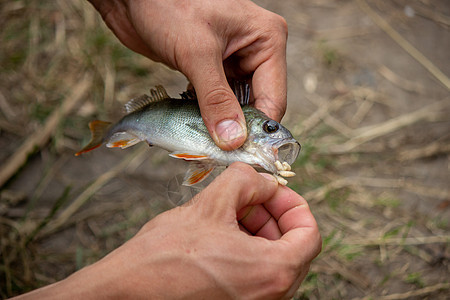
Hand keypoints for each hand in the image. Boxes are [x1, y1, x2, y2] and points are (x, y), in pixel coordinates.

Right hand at [15, 163, 320, 298]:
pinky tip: (218, 236)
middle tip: (247, 199)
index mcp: (273, 272)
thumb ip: (247, 181)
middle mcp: (270, 297)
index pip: (309, 234)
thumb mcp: (211, 203)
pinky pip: (254, 276)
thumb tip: (264, 180)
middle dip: (271, 216)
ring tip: (227, 215)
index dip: (293, 205)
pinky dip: (245, 251)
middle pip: (292, 247)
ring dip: (256, 232)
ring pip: (272, 261)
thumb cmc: (164, 257)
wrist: (127, 292)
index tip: (273, 192)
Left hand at [88, 0, 287, 149]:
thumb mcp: (196, 52)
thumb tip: (233, 140)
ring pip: (236, 107)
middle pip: (256, 106)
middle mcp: (256, 52)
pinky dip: (208, 116)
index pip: (274, 98)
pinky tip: (195, 125)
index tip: (239, 155)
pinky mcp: (213, 70)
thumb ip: (216, 99)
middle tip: (218, 152)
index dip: (258, 131)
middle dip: (238, 130)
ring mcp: (234, 62)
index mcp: (267, 40)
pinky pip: (218, 102)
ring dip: (221, 125)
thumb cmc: (167, 6)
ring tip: (204, 141)